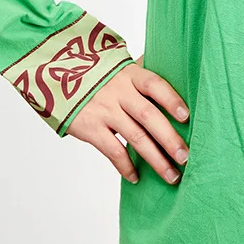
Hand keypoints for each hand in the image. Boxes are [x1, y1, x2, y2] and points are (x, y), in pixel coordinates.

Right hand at [66, 53, 189, 184]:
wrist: (57, 75)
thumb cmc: (99, 73)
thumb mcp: (120, 66)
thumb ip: (144, 72)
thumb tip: (177, 72)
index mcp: (130, 74)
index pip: (155, 85)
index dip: (171, 100)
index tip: (187, 117)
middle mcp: (119, 92)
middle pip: (149, 116)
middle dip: (170, 139)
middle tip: (185, 157)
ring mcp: (104, 110)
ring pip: (135, 138)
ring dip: (156, 159)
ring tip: (171, 175)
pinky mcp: (90, 128)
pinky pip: (112, 150)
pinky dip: (126, 166)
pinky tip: (136, 177)